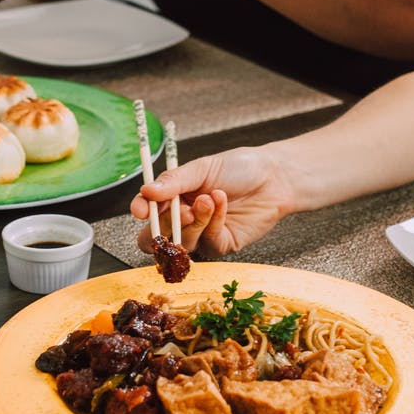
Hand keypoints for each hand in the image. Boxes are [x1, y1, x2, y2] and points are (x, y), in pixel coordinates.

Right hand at [130, 147, 294, 257]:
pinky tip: (222, 203)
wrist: (274, 178)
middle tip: (181, 211)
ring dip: (194, 221)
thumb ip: (174, 181)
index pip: (147, 211)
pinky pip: (207, 243)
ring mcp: (201, 235)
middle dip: (164, 227)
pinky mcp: (220, 246)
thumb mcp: (202, 168)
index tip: (139, 210)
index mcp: (174, 198)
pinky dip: (213, 222)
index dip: (140, 212)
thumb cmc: (239, 168)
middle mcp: (183, 219)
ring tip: (209, 199)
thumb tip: (146, 191)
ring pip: (182, 242)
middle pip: (157, 238)